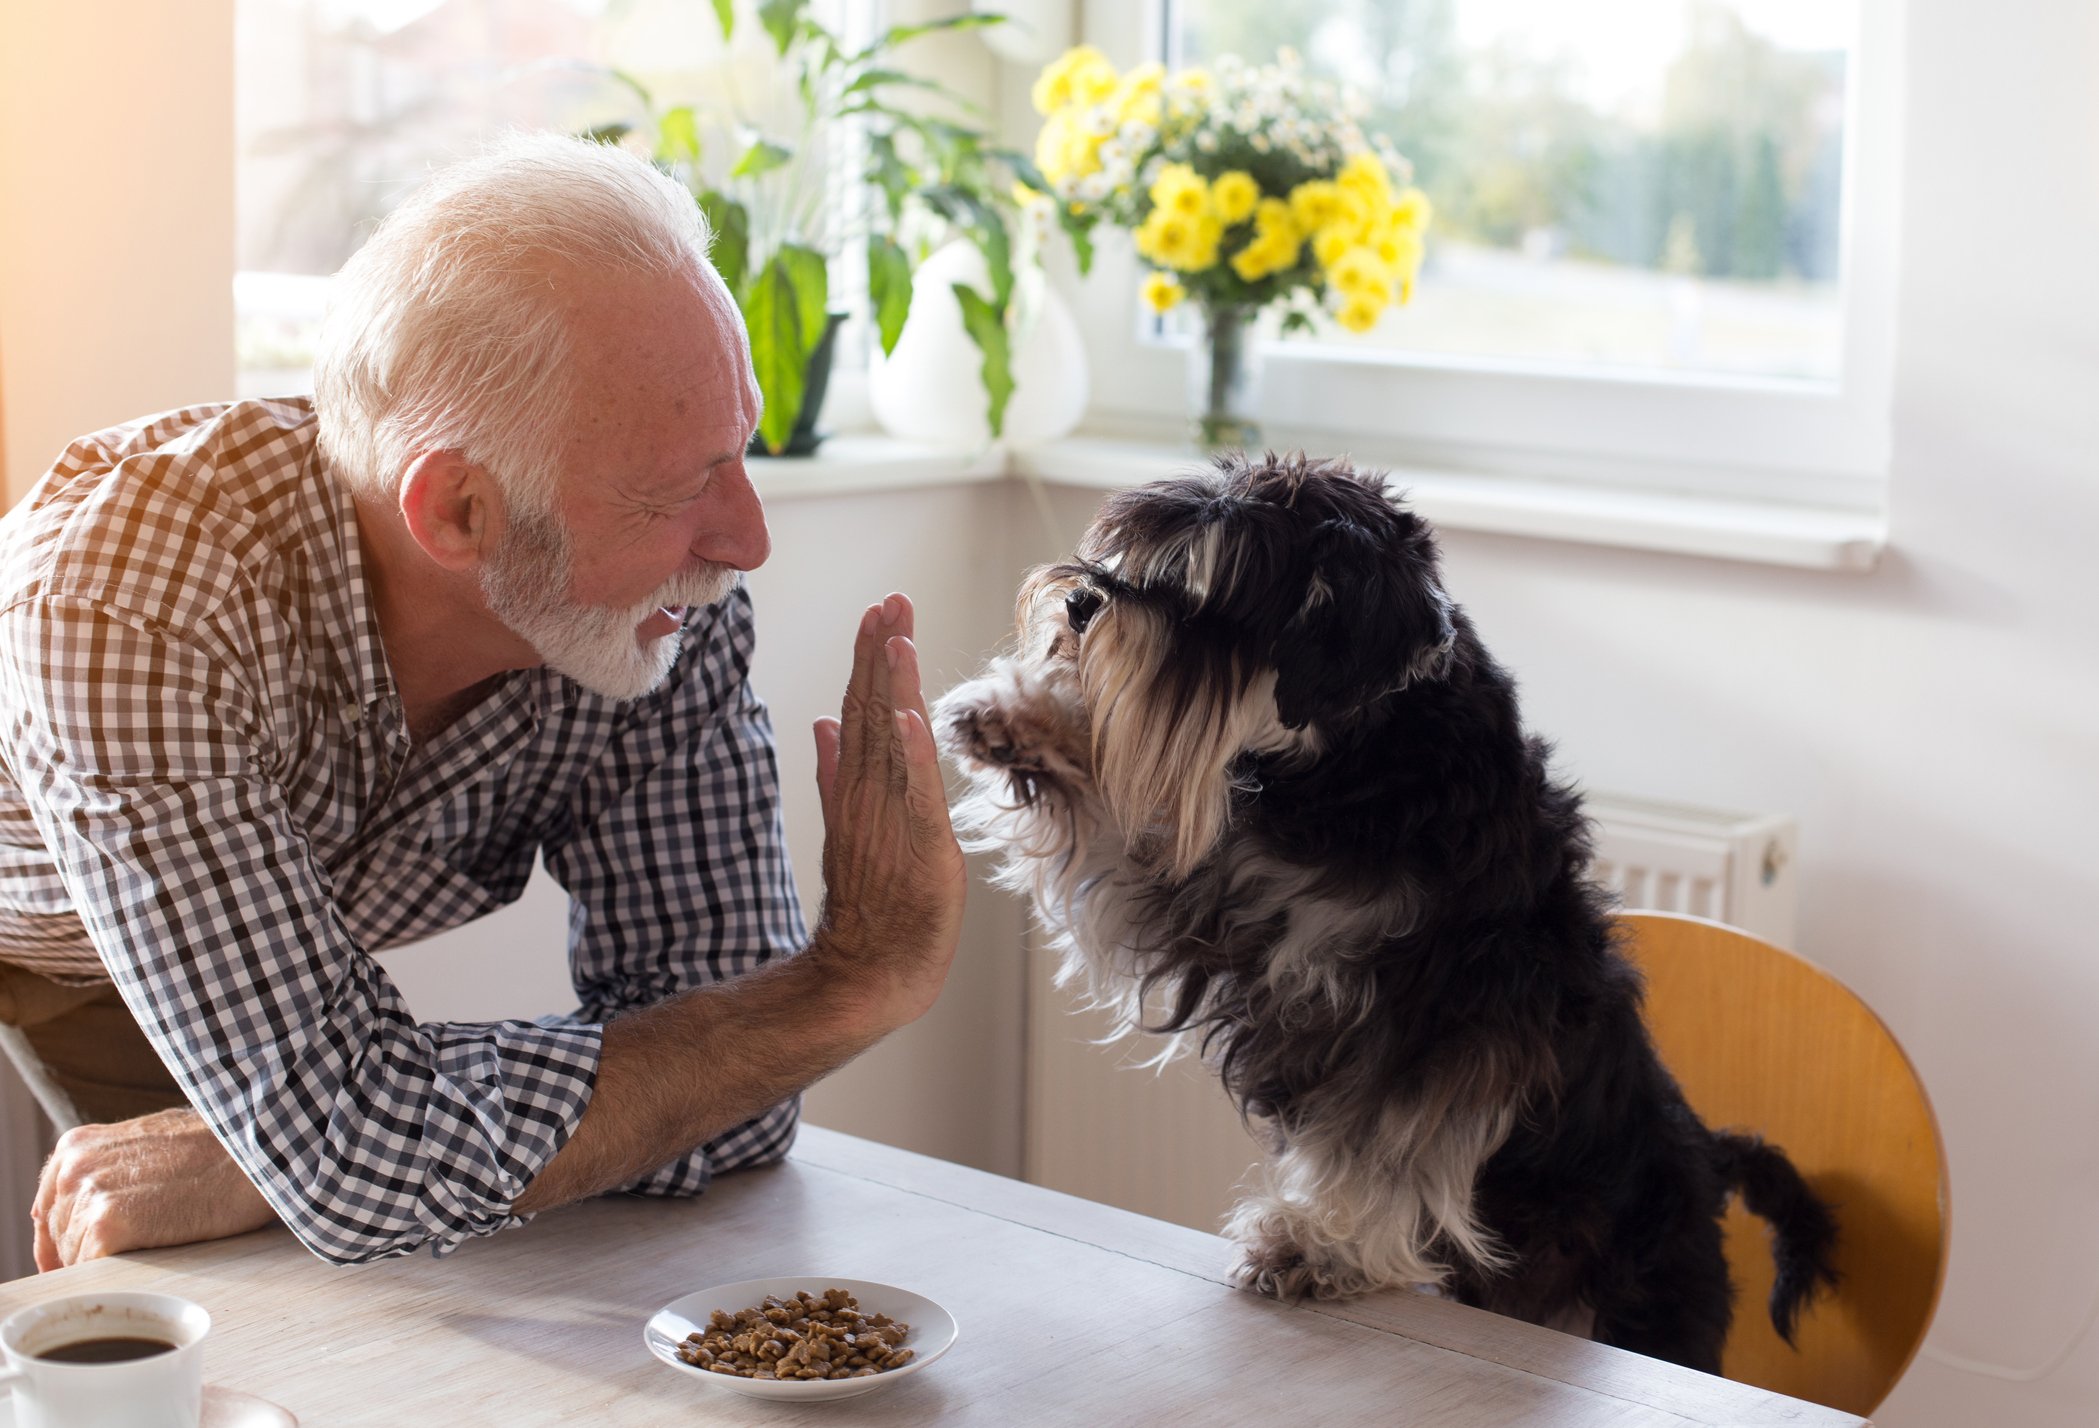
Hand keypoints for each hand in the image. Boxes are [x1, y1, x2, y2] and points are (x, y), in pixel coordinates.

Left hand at [33, 1107, 277, 1269]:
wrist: (259, 1150)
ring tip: (152, 1252)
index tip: (81, 1260)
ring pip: (74, 1259)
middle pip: (60, 1237)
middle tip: (137, 1254)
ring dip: (107, 1266)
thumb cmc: (223, 1146)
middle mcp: (74, 1168)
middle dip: (89, 1252)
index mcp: (78, 1145)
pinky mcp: (109, 1226)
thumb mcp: (151, 1141)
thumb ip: (112, 1169)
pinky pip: (92, 1273)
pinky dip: (116, 1278)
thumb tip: (96, 1209)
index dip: (63, 1241)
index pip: (48, 1211)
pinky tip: (150, 1264)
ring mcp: (88, 1196)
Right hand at [811, 593, 967, 1032]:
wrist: (871, 966)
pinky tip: (907, 716)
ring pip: (890, 739)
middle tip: (892, 601)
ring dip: (894, 686)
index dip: (872, 657)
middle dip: (883, 653)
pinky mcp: (917, 844)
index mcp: (858, 784)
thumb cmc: (870, 902)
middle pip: (874, 710)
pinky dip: (910, 753)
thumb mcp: (848, 827)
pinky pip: (913, 791)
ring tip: (896, 636)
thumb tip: (822, 723)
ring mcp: (890, 817)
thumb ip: (833, 774)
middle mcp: (870, 792)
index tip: (881, 610)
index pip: (863, 708)